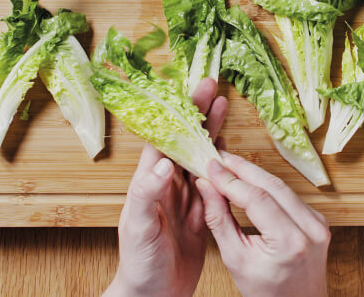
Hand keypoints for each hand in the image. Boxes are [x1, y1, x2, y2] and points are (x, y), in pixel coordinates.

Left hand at [104, 78, 227, 296]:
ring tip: (223, 107)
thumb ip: (146, 194)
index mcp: (150, 181)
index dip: (181, 112)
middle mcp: (167, 184)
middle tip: (213, 88)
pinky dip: (220, 163)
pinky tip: (226, 149)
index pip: (166, 137)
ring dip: (211, 132)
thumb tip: (163, 164)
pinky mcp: (199, 212)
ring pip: (199, 156)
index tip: (195, 91)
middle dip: (199, 113)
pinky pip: (212, 182)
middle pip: (184, 140)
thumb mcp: (137, 227)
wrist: (151, 296)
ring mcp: (184, 197)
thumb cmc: (138, 263)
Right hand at [196, 152, 330, 296]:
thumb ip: (219, 219)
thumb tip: (205, 185)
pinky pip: (289, 195)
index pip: (256, 198)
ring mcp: (319, 223)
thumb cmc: (266, 294)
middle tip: (219, 158)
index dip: (230, 179)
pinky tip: (249, 179)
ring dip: (254, 173)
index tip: (210, 166)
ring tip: (230, 165)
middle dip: (242, 168)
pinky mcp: (319, 220)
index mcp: (290, 243)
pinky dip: (268, 185)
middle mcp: (310, 229)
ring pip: (282, 186)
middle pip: (272, 185)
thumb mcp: (235, 259)